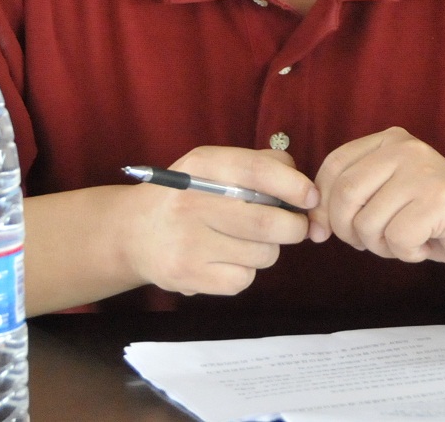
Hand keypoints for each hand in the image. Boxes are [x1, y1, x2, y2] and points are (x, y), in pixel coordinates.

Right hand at [119, 146, 317, 296]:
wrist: (133, 232)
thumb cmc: (188, 195)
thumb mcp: (215, 166)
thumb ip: (262, 166)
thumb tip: (307, 192)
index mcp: (203, 165)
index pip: (257, 172)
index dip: (294, 186)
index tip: (311, 198)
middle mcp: (191, 202)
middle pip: (269, 224)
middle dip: (294, 228)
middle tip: (294, 226)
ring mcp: (188, 242)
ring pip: (262, 255)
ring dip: (267, 250)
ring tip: (245, 241)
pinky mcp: (188, 276)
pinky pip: (244, 279)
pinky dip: (245, 271)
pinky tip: (226, 259)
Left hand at [311, 127, 444, 276]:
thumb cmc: (436, 221)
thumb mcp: (388, 199)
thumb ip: (352, 200)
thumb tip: (311, 222)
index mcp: (388, 141)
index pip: (332, 167)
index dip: (323, 205)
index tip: (327, 231)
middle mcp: (404, 148)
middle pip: (344, 194)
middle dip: (348, 231)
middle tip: (372, 243)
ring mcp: (423, 171)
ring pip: (368, 222)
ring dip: (381, 246)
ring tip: (407, 240)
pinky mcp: (440, 199)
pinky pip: (397, 238)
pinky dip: (406, 253)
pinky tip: (426, 244)